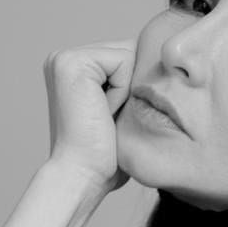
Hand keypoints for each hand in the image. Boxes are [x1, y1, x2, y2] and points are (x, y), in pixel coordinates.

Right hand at [43, 39, 135, 193]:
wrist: (83, 175)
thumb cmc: (106, 156)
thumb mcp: (122, 112)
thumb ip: (131, 84)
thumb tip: (163, 67)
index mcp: (74, 68)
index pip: (127, 57)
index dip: (134, 87)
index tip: (111, 118)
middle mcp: (64, 58)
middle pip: (130, 51)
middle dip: (132, 86)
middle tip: (108, 118)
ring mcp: (64, 57)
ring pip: (129, 54)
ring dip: (128, 89)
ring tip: (105, 116)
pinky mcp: (72, 62)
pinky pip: (123, 61)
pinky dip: (122, 90)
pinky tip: (103, 111)